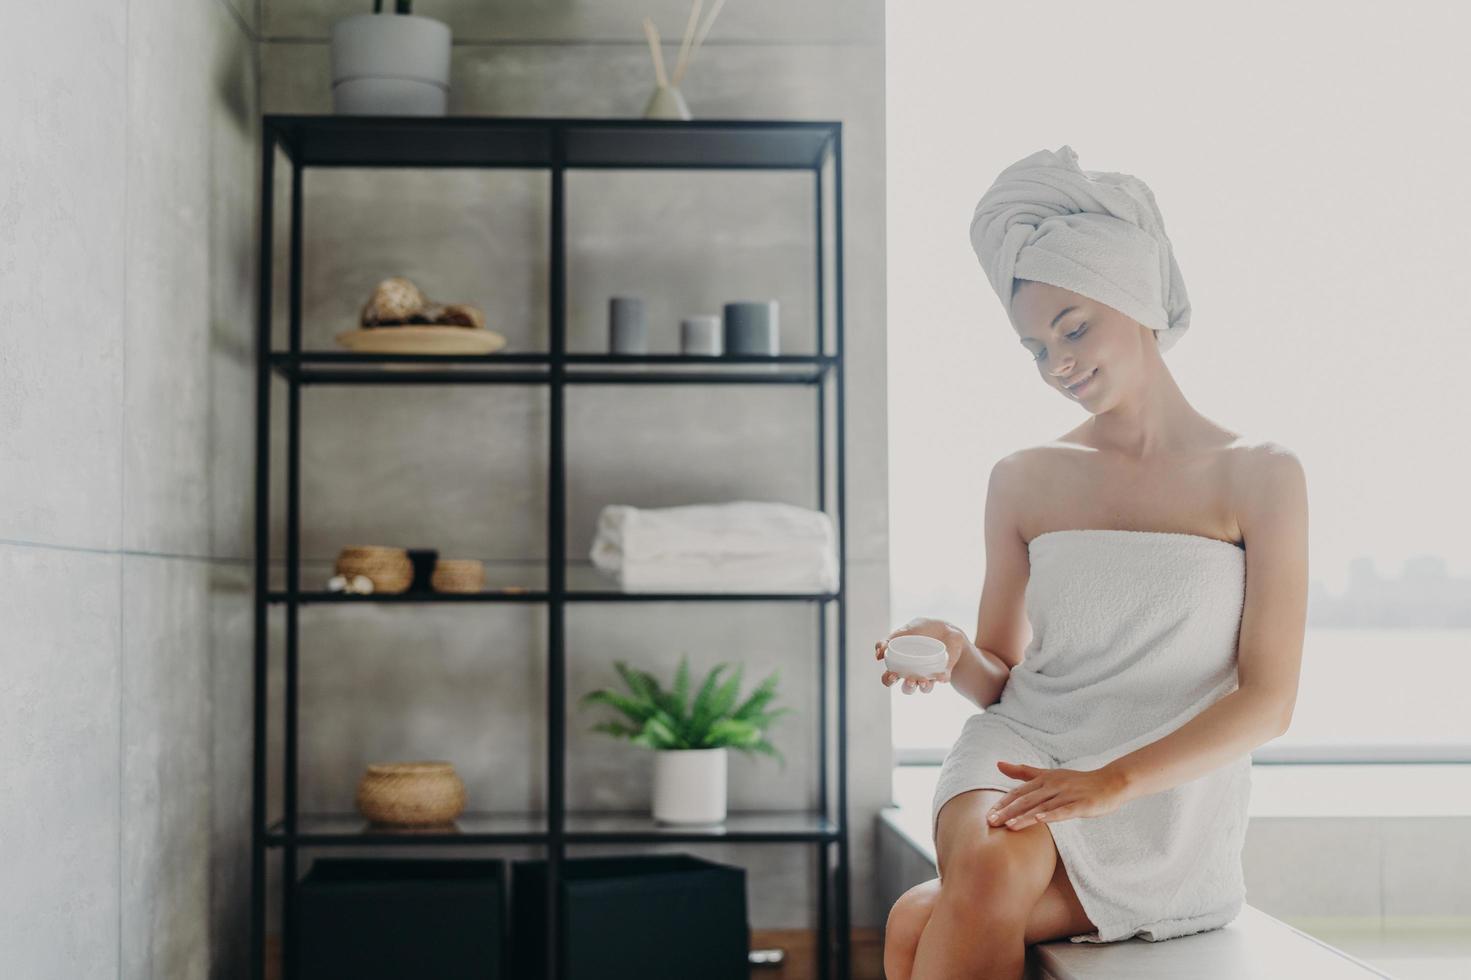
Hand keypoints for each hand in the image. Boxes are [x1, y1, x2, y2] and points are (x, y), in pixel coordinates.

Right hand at [874, 617, 968, 694]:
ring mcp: (930, 675)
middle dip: (907, 687)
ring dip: (923, 686)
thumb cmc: (921, 630)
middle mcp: (914, 674)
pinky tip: (940, 675)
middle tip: (909, 679)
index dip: (888, 680)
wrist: (945, 627)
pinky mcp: (944, 672)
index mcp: (901, 665)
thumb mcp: (902, 631)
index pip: (890, 679)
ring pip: (924, 689)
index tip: (892, 674)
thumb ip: (888, 640)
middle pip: (907, 689)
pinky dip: (942, 678)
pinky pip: (943, 679)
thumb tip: (878, 654)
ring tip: (923, 680)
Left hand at [985, 761, 1127, 829]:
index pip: (1019, 792)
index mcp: (1044, 779)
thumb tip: (998, 764)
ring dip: (1024, 816)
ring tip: (1009, 826)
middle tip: (991, 822)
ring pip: (1042, 807)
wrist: (1110, 782)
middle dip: (1007, 811)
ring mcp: (1067, 795)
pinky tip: (1040, 820)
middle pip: (1026, 800)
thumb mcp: (1049, 774)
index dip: (1003, 803)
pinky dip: (1051, 815)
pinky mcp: (1081, 805)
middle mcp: (1053, 785)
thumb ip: (1024, 772)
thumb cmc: (1077, 781)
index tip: (988, 814)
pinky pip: (1064, 811)